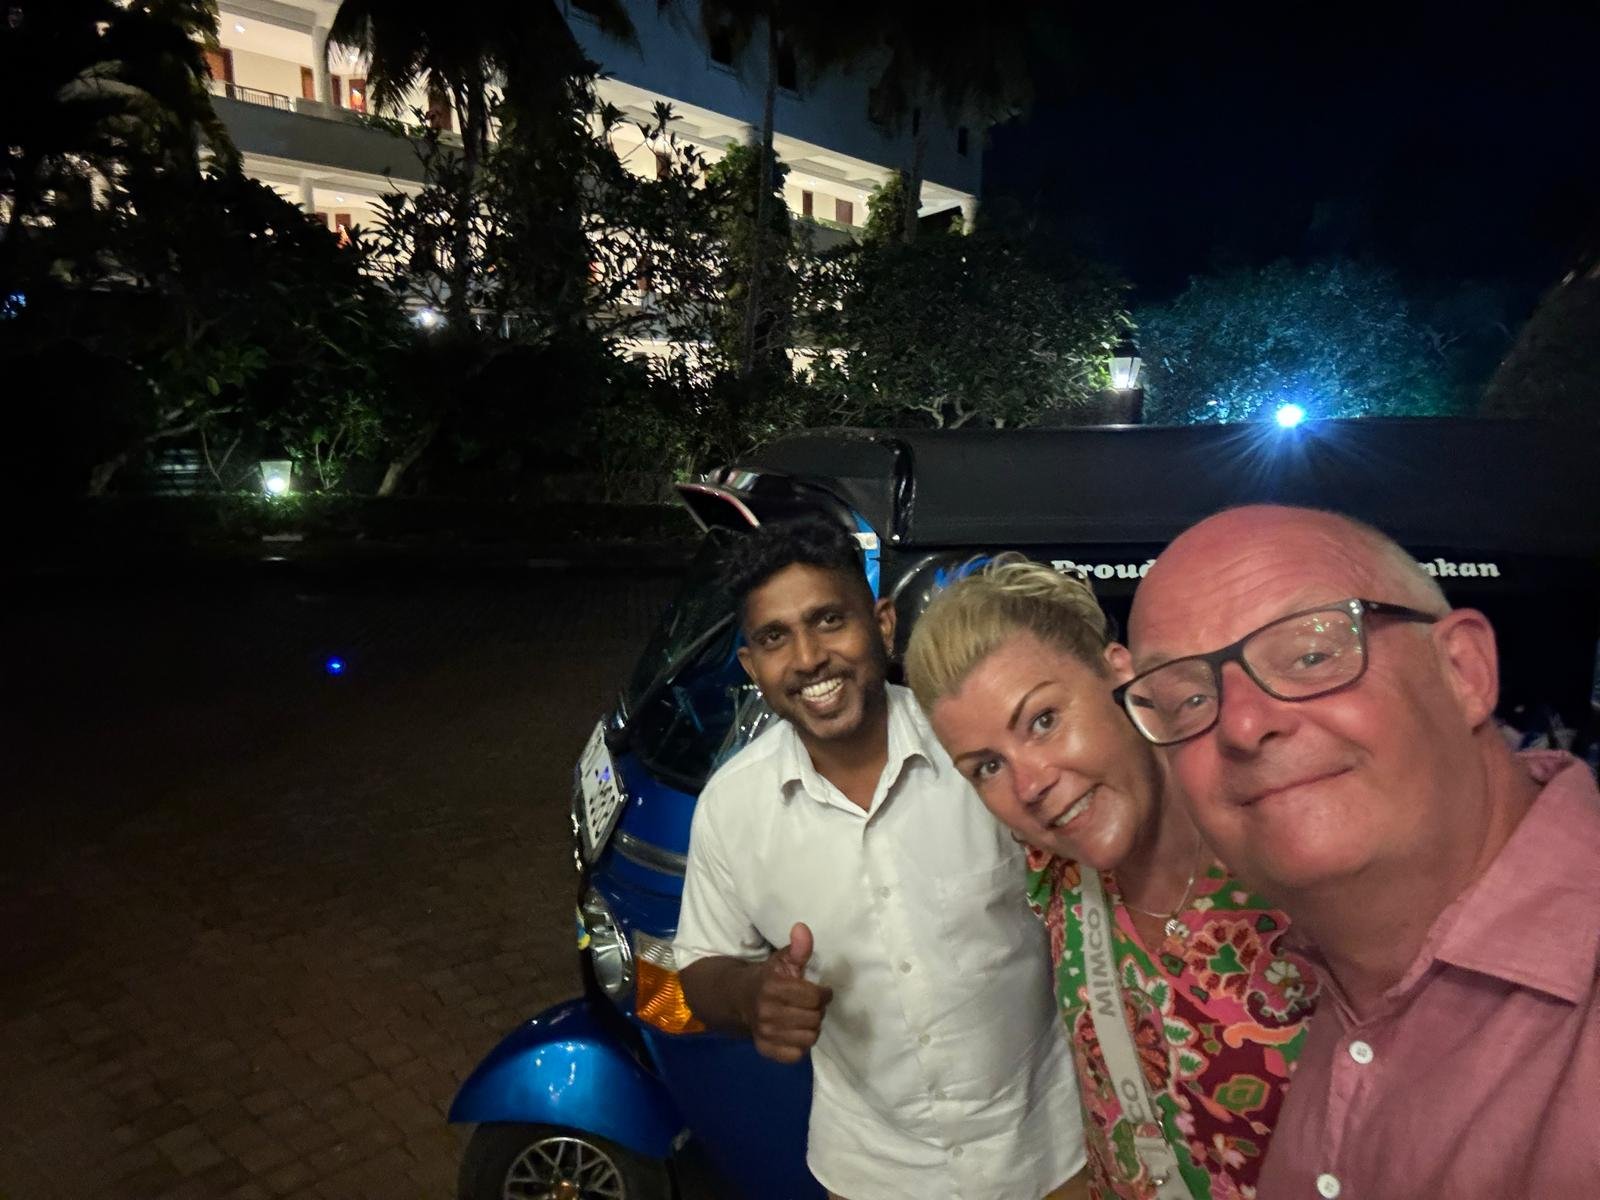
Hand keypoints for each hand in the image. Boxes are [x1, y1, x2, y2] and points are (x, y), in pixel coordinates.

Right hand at [746, 922, 831, 1063]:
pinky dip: (800, 1045)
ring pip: (808, 1038)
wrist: (739, 998)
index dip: (824, 994)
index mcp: (772, 988)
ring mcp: (765, 1033)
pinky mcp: (765, 1050)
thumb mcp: (782, 960)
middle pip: (814, 1019)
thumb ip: (797, 948)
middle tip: (812, 1005)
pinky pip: (796, 1055)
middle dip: (818, 1010)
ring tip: (805, 1018)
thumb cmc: (768, 978)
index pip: (815, 998)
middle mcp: (766, 1012)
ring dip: (811, 1028)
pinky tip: (796, 1032)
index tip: (821, 991)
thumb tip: (802, 928)